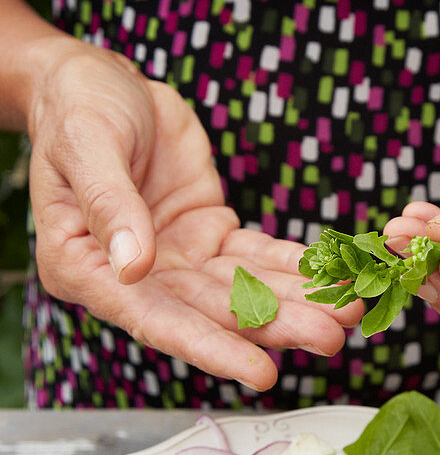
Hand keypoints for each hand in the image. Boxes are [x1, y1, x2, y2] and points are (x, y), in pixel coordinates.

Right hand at [26, 40, 359, 389]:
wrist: (98, 81)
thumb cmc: (76, 109)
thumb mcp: (86, 144)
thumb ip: (110, 204)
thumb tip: (135, 268)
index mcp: (86, 269)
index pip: (155, 321)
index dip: (211, 348)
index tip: (262, 372)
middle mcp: (136, 278)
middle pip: (212, 313)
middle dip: (275, 325)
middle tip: (330, 335)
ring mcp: (177, 260)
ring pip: (244, 290)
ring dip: (298, 302)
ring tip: (349, 309)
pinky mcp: (209, 235)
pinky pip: (257, 256)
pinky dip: (296, 266)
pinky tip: (334, 275)